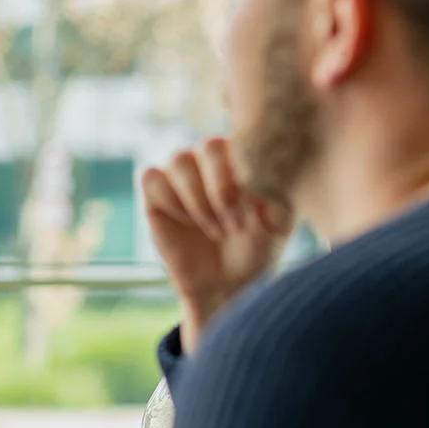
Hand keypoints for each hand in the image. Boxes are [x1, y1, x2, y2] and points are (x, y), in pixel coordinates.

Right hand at [141, 137, 293, 353]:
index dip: (244, 178)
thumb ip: (277, 199)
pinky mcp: (155, 192)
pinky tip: (187, 224)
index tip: (251, 215)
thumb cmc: (255, 249)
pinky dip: (170, 200)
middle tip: (233, 226)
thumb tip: (261, 179)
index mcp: (242, 158)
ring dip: (198, 201)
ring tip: (215, 231)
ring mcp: (181, 174)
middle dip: (222, 190)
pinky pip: (151, 177)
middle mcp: (210, 159)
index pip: (241, 143)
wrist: (225, 283)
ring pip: (180, 160)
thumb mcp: (277, 226)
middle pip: (209, 146)